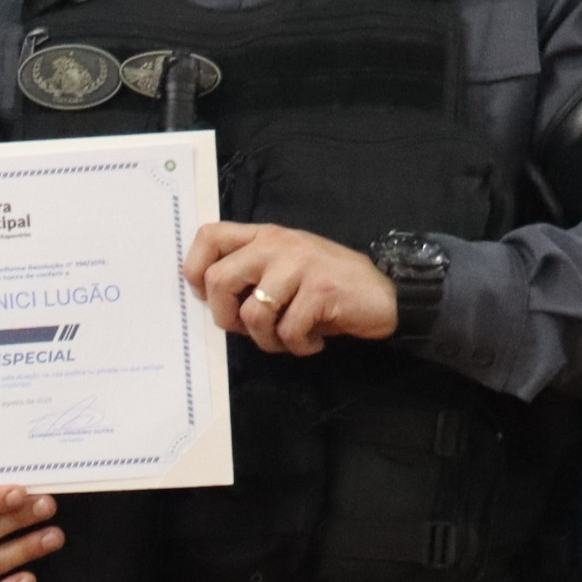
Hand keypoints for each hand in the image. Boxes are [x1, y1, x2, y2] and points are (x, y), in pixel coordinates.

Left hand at [182, 223, 397, 356]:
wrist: (386, 295)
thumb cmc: (330, 288)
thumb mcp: (287, 269)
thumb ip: (252, 273)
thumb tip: (212, 301)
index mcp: (264, 236)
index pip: (209, 236)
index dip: (195, 269)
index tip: (207, 297)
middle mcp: (278, 243)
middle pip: (219, 281)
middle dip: (227, 318)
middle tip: (250, 330)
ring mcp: (300, 264)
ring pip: (253, 314)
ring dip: (268, 341)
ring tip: (289, 339)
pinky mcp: (321, 289)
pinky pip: (288, 331)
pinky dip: (300, 346)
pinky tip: (315, 340)